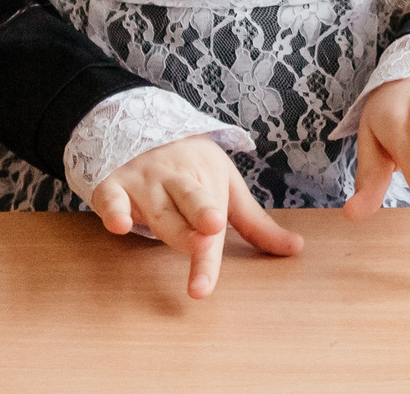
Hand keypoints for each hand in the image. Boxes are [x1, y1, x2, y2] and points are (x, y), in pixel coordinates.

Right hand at [90, 134, 302, 299]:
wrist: (144, 122)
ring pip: (157, 206)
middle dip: (197, 225)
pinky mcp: (112, 184)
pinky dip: (114, 209)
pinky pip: (112, 197)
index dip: (209, 255)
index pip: (214, 221)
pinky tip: (120, 224)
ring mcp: (144, 181)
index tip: (206, 286)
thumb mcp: (227, 186)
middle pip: (190, 206)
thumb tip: (296, 249)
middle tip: (208, 239)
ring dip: (166, 220)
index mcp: (209, 180)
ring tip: (179, 239)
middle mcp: (177, 181)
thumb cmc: (193, 166)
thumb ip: (255, 223)